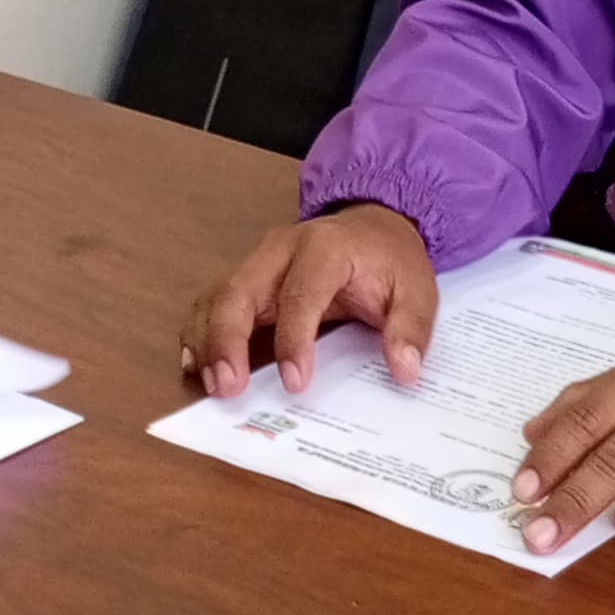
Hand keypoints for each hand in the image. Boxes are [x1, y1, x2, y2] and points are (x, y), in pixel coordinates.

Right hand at [182, 203, 438, 396]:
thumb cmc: (389, 260)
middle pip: (239, 292)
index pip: (300, 294)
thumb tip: (405, 370)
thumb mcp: (417, 290)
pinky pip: (211, 303)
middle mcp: (280, 249)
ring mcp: (256, 262)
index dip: (293, 339)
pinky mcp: (245, 279)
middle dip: (227, 341)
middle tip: (228, 388)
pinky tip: (197, 366)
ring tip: (211, 386)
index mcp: (324, 248)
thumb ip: (411, 328)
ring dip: (207, 342)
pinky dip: (199, 334)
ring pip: (216, 298)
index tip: (295, 383)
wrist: (372, 226)